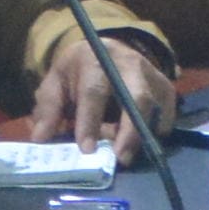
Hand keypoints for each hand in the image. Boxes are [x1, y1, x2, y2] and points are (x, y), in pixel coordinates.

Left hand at [29, 19, 173, 147]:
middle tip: (121, 159)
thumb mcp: (55, 84)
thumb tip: (40, 139)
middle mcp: (128, 63)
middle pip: (137, 97)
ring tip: (127, 155)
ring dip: (143, 134)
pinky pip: (168, 114)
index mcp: (95, 59)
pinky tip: (141, 142)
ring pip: (156, 107)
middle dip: (130, 131)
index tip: (87, 149)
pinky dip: (157, 132)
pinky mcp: (165, 86)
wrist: (103, 50)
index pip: (94, 92)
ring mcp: (151, 73)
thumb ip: (48, 110)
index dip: (90, 122)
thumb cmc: (77, 73)